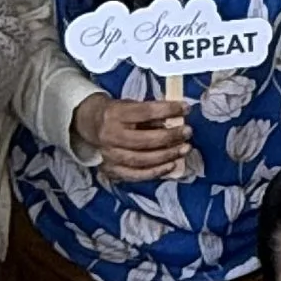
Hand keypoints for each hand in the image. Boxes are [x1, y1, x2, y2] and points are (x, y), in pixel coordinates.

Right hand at [71, 90, 196, 181]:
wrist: (93, 124)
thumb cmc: (119, 113)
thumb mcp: (132, 105)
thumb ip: (151, 112)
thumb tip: (177, 118)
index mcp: (115, 114)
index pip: (145, 112)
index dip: (168, 110)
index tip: (186, 108)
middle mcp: (111, 136)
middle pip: (144, 140)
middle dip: (170, 137)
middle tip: (188, 132)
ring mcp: (110, 156)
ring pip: (142, 160)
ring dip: (167, 156)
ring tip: (184, 149)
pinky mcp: (112, 170)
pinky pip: (136, 175)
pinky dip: (156, 172)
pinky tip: (171, 165)